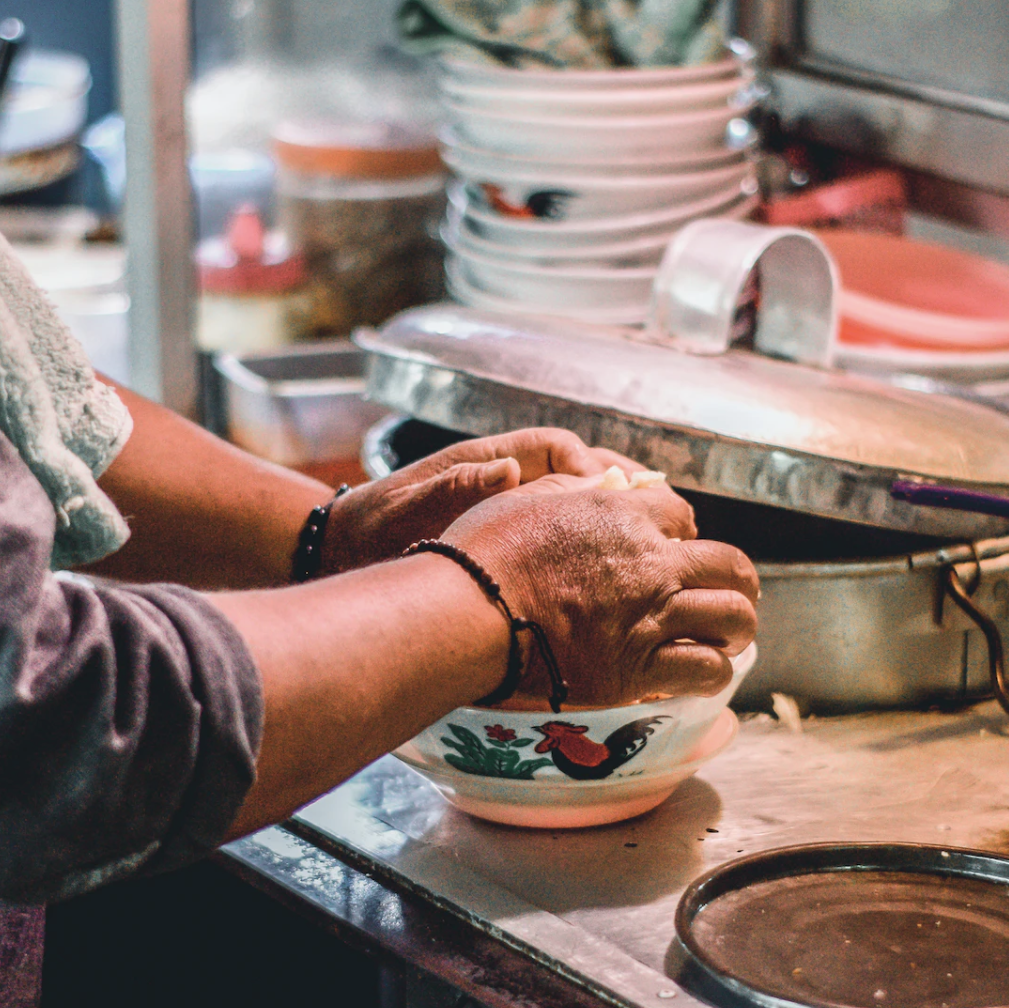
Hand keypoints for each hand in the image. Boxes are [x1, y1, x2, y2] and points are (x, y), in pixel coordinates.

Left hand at [319, 428, 636, 574]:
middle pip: (580, 465)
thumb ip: (452, 489)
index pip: (554, 446)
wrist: (343, 550)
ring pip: (582, 495)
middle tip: (665, 510)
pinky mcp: (514, 531)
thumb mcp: (404, 509)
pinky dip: (602, 535)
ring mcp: (512, 502)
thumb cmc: (371, 528)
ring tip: (665, 531)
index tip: (612, 495)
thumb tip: (508, 470)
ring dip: (623, 508)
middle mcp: (505, 474)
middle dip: (625, 483)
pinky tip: (629, 562)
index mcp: (484, 459)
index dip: (587, 465)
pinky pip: (568, 525)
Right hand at [440, 474, 759, 705]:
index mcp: (622, 516)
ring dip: (737, 625)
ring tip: (730, 635)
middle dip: (736, 578)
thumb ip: (572, 492)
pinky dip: (714, 671)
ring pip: (732, 616)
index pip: (680, 515)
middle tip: (730, 590)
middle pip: (728, 564)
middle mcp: (650, 563)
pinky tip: (706, 672)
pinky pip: (705, 669)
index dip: (682, 532)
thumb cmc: (481, 555)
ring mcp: (650, 617)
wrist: (467, 613)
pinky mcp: (638, 669)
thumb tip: (599, 489)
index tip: (675, 548)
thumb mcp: (527, 498)